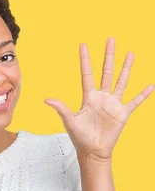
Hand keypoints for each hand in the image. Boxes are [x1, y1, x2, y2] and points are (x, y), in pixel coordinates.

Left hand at [44, 37, 153, 161]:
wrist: (92, 151)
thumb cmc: (79, 137)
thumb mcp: (69, 120)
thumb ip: (61, 108)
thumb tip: (46, 99)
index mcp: (88, 96)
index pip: (87, 73)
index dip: (85, 59)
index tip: (83, 44)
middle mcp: (102, 97)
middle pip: (106, 72)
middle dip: (108, 56)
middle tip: (110, 39)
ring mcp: (113, 104)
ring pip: (121, 81)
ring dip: (126, 68)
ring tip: (130, 54)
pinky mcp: (123, 113)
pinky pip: (135, 102)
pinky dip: (143, 95)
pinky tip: (151, 86)